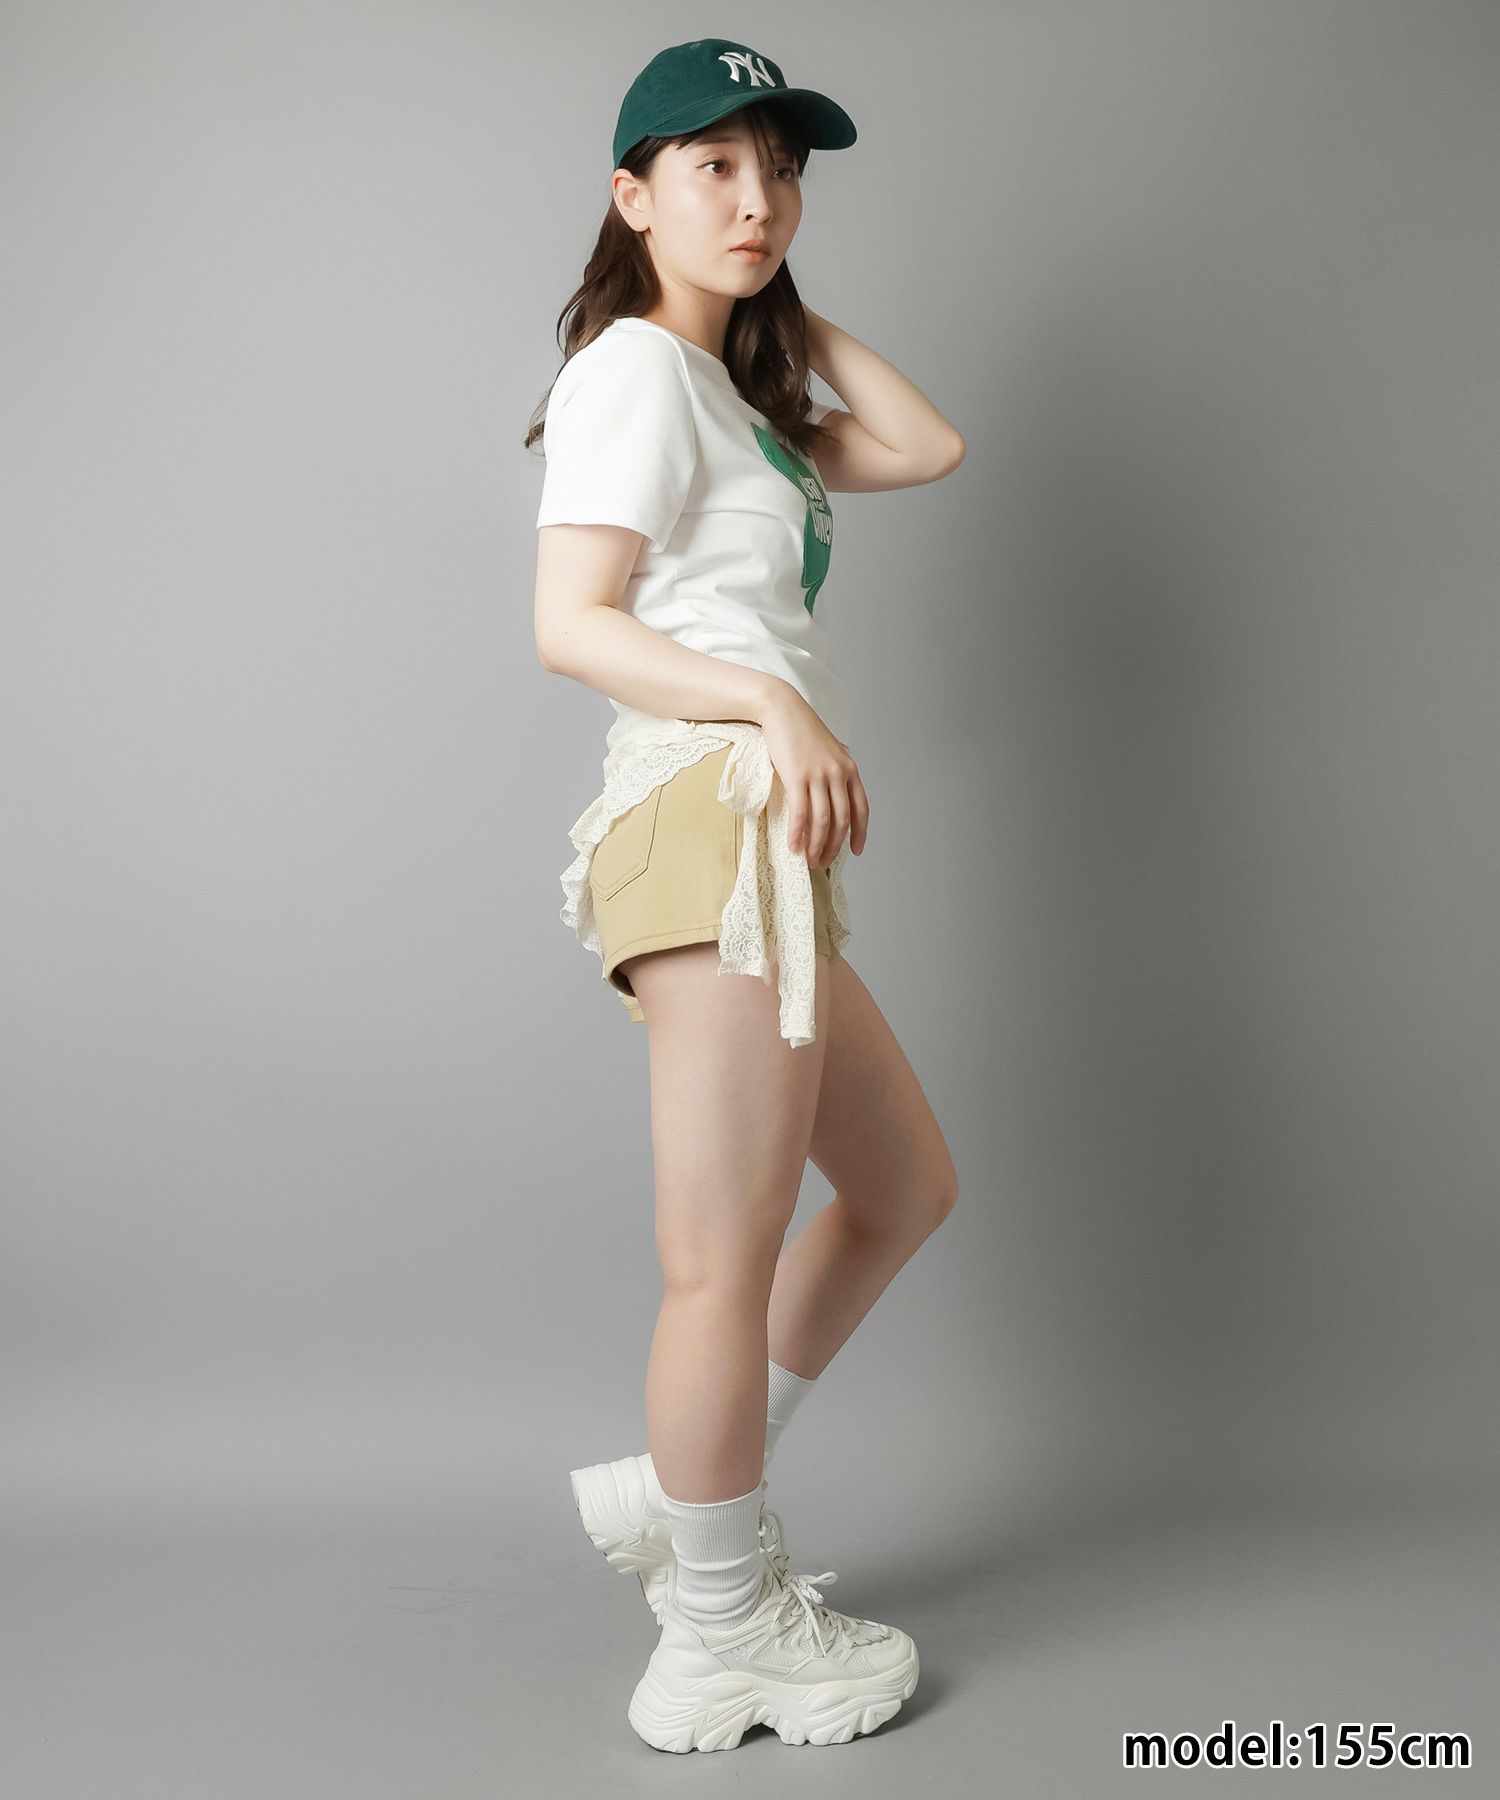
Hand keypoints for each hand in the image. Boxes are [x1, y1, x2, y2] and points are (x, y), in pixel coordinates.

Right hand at [757, 685, 868, 867]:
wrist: (781, 708)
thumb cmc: (800, 730)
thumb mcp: (827, 751)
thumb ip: (833, 773)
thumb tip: (829, 799)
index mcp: (849, 769)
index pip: (861, 809)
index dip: (860, 833)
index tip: (856, 851)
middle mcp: (838, 774)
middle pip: (842, 820)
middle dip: (833, 846)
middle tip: (823, 861)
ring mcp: (818, 776)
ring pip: (822, 821)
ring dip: (816, 845)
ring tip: (809, 860)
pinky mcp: (797, 777)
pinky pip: (801, 813)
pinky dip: (798, 834)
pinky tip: (794, 847)